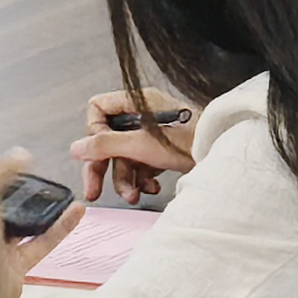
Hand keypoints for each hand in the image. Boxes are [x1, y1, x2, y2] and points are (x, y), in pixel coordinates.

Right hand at [69, 89, 195, 202]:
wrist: (220, 153)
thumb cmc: (189, 141)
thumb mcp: (140, 145)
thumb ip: (105, 145)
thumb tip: (76, 147)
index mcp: (137, 102)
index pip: (98, 108)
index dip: (94, 131)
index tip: (100, 149)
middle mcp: (142, 115)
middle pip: (107, 140)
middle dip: (102, 168)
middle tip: (94, 192)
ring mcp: (152, 133)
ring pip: (124, 157)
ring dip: (125, 180)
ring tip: (134, 195)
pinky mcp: (162, 149)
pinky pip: (141, 164)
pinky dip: (142, 179)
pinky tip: (152, 188)